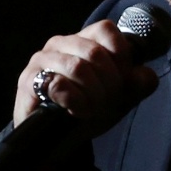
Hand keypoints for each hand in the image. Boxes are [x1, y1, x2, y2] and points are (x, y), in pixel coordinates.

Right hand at [12, 20, 158, 134]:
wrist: (56, 140)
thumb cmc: (89, 108)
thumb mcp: (122, 95)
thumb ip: (140, 83)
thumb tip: (141, 75)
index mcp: (85, 38)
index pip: (106, 30)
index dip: (121, 58)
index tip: (122, 81)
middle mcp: (61, 43)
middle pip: (96, 53)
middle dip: (110, 83)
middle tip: (108, 102)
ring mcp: (42, 60)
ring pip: (78, 67)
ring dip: (93, 94)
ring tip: (93, 109)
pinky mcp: (29, 80)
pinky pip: (58, 85)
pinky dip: (76, 102)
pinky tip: (77, 112)